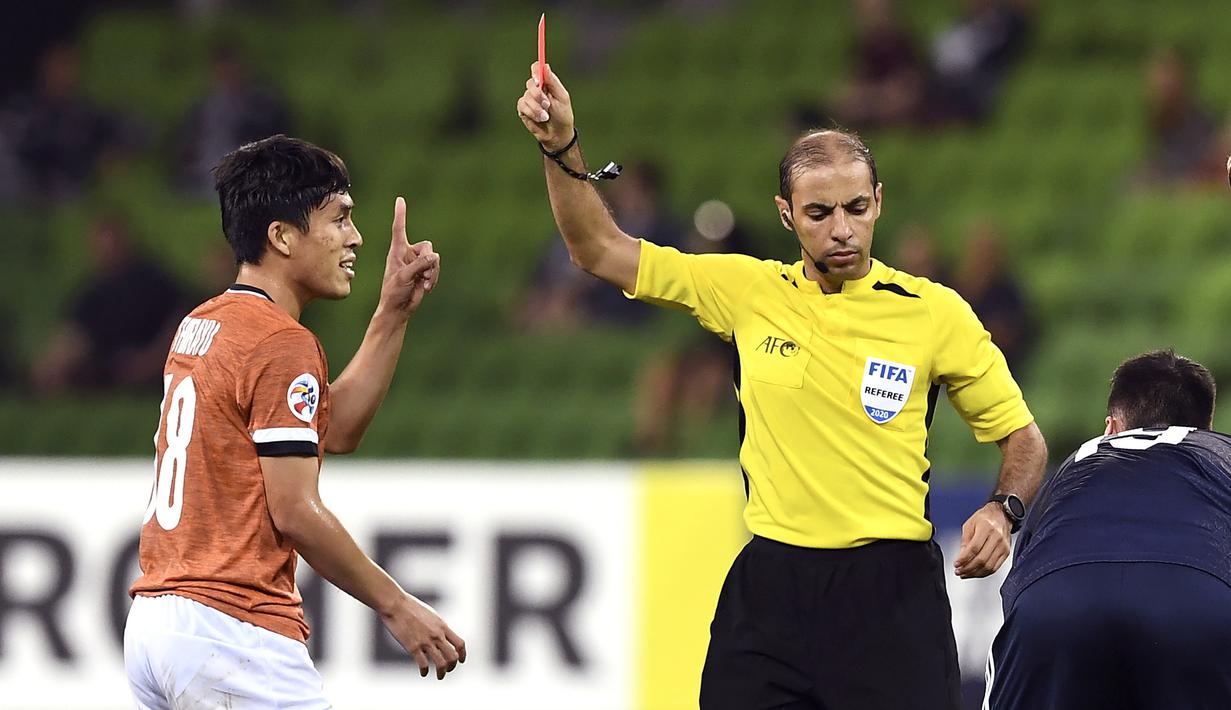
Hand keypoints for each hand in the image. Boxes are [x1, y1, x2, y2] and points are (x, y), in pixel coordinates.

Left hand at [379, 196, 439, 317]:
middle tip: (423, 275)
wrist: (399, 308)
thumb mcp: (404, 276)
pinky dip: (434, 278)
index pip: (399, 229)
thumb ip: (419, 264)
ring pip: (434, 259)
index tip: (400, 199)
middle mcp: (408, 253)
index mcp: (397, 251)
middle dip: (428, 261)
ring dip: (432, 272)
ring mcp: (417, 263)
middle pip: (427, 247)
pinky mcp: (425, 272)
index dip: (400, 214)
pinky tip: (426, 288)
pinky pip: (436, 268)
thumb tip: (434, 257)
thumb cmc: (394, 292)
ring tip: (424, 283)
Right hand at [382, 594, 465, 679]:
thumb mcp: (430, 615)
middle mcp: (437, 635)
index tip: (461, 660)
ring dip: (442, 673)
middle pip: (453, 656)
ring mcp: (425, 642)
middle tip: (448, 670)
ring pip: (441, 663)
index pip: (460, 643)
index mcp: (442, 626)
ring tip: (440, 676)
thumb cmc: (410, 607)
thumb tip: (440, 636)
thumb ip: (437, 627)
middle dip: (452, 666)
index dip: (462, 654)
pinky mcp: (412, 647)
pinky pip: (423, 665)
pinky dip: (425, 672)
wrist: (395, 604)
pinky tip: (423, 673)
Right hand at [516, 61, 574, 151]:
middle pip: (530, 83)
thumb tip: (546, 66)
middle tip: (547, 104)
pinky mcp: (523, 109)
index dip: (536, 71)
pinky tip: (539, 119)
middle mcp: (537, 89)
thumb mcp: (562, 97)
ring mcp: (529, 99)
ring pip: (527, 96)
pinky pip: (523, 106)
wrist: (557, 134)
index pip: (537, 68)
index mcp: (547, 83)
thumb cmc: (562, 115)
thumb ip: (553, 82)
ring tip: (546, 116)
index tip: (538, 80)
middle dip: (538, 95)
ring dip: (537, 108)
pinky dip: (532, 113)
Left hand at [953, 502, 1010, 578]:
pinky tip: (975, 573)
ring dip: (975, 573)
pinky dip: (984, 573)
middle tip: (959, 571)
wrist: (1001, 515)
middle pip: (982, 559)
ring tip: (965, 574)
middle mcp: (997, 537)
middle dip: (968, 568)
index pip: (974, 548)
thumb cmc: (984, 518)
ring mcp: (1003, 546)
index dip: (964, 558)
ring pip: (989, 566)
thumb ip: (965, 541)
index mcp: (986, 528)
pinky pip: (995, 567)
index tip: (956, 564)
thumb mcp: (969, 524)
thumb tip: (961, 557)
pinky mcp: (1006, 553)